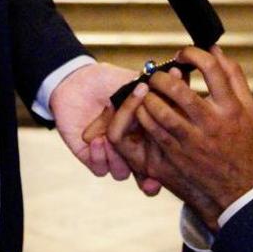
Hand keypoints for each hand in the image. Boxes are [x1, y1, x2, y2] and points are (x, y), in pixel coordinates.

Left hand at [48, 62, 160, 194]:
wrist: (75, 80)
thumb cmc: (106, 79)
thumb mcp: (132, 82)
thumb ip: (153, 86)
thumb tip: (177, 72)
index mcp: (146, 131)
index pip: (162, 151)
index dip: (169, 159)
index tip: (173, 160)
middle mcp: (131, 146)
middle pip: (145, 172)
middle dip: (148, 179)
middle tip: (149, 178)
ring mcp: (111, 153)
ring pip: (121, 173)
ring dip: (119, 161)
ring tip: (111, 140)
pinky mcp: (91, 156)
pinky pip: (99, 169)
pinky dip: (100, 158)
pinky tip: (97, 141)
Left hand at [107, 46, 252, 225]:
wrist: (245, 192)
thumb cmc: (248, 147)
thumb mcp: (250, 110)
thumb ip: (234, 78)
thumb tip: (215, 50)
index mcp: (231, 108)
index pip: (211, 69)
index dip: (193, 54)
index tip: (184, 54)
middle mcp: (211, 124)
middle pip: (178, 90)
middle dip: (163, 76)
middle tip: (159, 74)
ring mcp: (192, 143)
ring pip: (160, 111)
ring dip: (150, 96)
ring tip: (149, 91)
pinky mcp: (177, 159)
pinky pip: (153, 133)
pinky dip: (145, 117)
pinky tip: (146, 111)